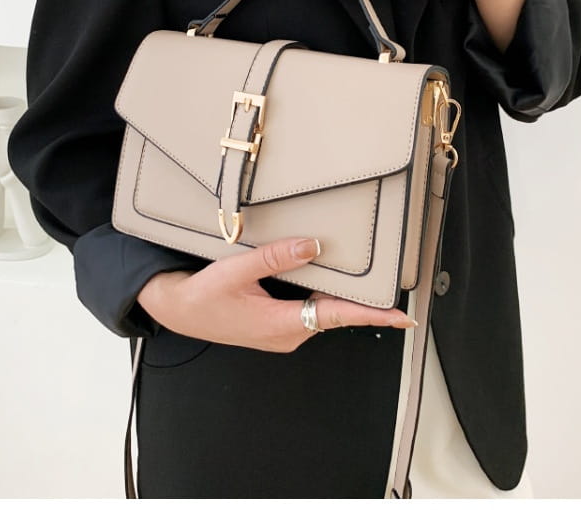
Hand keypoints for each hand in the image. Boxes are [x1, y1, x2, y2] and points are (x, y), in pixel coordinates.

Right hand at [137, 237, 416, 353]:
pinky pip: (305, 311)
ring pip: (318, 311)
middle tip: (388, 287)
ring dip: (337, 298)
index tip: (401, 316)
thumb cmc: (203, 296)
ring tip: (361, 282)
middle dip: (359, 302)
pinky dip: (319, 297)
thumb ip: (276, 258)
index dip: (371, 315)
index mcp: (281, 324)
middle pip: (332, 312)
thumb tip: (313, 246)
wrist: (178, 311)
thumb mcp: (237, 271)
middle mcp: (287, 334)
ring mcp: (281, 333)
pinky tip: (322, 281)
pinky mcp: (274, 327)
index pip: (336, 316)